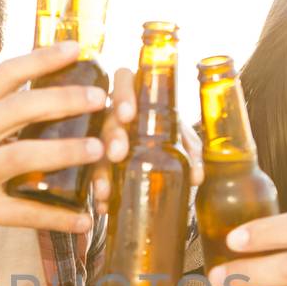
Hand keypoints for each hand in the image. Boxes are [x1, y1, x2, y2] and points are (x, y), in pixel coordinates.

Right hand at [0, 42, 107, 268]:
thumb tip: (48, 96)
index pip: (2, 76)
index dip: (41, 59)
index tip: (77, 49)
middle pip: (15, 108)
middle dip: (62, 100)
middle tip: (100, 98)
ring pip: (19, 156)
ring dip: (64, 151)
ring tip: (99, 150)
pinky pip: (23, 212)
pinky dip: (57, 215)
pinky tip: (83, 219)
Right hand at [92, 68, 203, 215]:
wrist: (159, 160)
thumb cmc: (168, 137)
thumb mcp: (182, 140)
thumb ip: (190, 152)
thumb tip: (194, 175)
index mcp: (136, 98)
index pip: (124, 81)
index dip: (123, 94)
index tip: (129, 114)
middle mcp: (114, 114)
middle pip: (107, 117)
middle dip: (112, 136)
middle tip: (118, 154)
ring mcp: (101, 137)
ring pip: (94, 148)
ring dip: (100, 169)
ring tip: (106, 190)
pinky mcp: (95, 160)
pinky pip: (92, 173)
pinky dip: (100, 191)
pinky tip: (104, 204)